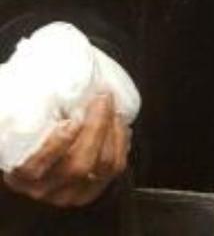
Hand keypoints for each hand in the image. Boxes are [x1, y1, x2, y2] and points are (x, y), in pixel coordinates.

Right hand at [3, 94, 129, 207]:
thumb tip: (62, 88)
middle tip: (103, 98)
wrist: (42, 151)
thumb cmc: (37, 130)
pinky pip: (116, 168)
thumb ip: (41, 116)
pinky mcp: (93, 190)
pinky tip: (119, 124)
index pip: (38, 166)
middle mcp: (46, 188)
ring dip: (113, 130)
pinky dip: (121, 141)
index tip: (72, 118)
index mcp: (23, 172)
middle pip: (78, 164)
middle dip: (97, 127)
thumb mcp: (32, 126)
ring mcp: (71, 193)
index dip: (59, 143)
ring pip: (102, 166)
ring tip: (113, 107)